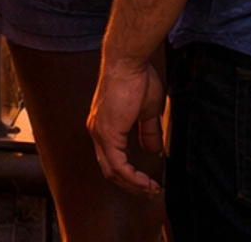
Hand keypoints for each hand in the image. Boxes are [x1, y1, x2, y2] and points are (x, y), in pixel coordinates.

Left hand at [88, 52, 165, 195]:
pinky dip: (133, 178)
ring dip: (132, 184)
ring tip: (150, 189)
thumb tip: (153, 150)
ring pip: (112, 171)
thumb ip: (148, 132)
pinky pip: (118, 166)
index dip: (130, 172)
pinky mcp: (107, 134)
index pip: (113, 156)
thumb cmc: (137, 76)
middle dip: (131, 184)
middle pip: (110, 169)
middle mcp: (97, 130)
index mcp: (105, 123)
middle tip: (149, 190)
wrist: (128, 61)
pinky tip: (146, 182)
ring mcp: (99, 133)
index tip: (148, 180)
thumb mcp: (148, 110)